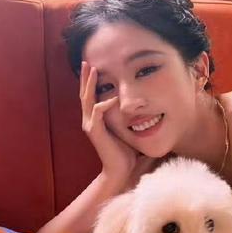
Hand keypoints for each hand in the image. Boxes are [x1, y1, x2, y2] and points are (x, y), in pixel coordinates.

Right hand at [80, 60, 140, 178]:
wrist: (122, 171)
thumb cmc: (128, 151)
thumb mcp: (129, 128)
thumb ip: (131, 116)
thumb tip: (146, 104)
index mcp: (97, 118)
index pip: (91, 95)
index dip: (91, 81)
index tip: (94, 66)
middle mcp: (90, 120)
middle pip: (85, 94)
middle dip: (86, 77)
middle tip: (86, 61)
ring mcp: (91, 126)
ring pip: (87, 100)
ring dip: (90, 84)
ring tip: (93, 70)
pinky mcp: (95, 132)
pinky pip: (97, 113)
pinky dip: (104, 104)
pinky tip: (113, 98)